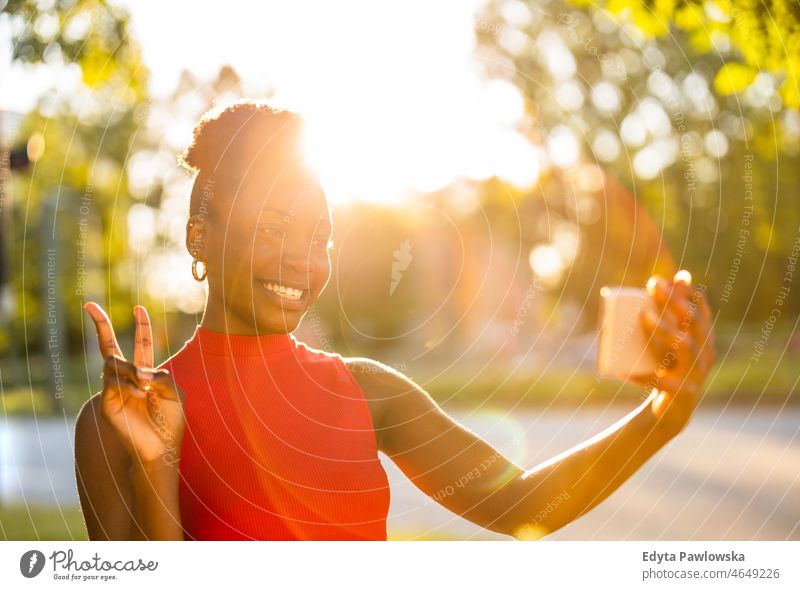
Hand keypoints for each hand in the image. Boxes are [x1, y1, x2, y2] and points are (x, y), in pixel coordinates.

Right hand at [84, 302, 185, 467]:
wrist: (161, 447)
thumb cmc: (170, 421)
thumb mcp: (174, 391)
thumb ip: (161, 374)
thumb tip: (140, 371)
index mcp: (146, 373)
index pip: (141, 344)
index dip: (141, 326)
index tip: (139, 308)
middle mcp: (127, 378)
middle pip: (108, 346)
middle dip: (100, 324)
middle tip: (89, 304)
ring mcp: (114, 389)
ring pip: (113, 362)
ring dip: (132, 370)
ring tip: (146, 387)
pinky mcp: (106, 402)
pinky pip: (113, 382)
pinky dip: (129, 385)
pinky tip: (141, 396)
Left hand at [632, 270, 716, 434]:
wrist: (670, 413)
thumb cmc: (666, 369)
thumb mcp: (668, 343)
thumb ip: (668, 316)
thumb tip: (667, 280)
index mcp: (704, 340)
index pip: (701, 309)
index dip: (687, 291)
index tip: (667, 278)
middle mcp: (706, 354)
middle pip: (695, 322)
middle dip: (674, 300)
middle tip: (653, 285)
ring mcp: (696, 374)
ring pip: (686, 346)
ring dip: (665, 328)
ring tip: (643, 317)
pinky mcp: (681, 393)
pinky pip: (661, 381)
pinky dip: (642, 376)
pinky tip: (623, 372)